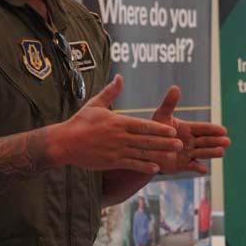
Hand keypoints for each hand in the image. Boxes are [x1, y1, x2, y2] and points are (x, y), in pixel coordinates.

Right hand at [54, 75, 182, 171]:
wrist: (64, 143)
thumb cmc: (80, 122)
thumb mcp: (95, 104)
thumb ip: (110, 92)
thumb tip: (119, 77)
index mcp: (117, 122)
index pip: (143, 125)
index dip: (159, 129)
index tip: (173, 130)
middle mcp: (119, 137)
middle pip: (146, 140)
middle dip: (165, 143)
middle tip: (181, 145)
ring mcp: (116, 150)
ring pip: (141, 153)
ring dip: (159, 155)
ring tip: (173, 156)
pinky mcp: (111, 162)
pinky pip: (131, 165)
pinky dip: (143, 167)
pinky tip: (156, 168)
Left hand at [150, 85, 230, 174]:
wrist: (147, 149)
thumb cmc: (156, 130)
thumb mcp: (161, 116)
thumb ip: (169, 103)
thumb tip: (175, 87)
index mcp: (188, 129)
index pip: (203, 128)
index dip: (213, 129)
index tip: (223, 130)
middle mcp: (191, 141)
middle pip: (206, 141)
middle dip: (216, 141)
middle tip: (227, 141)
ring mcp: (188, 154)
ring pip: (202, 153)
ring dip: (211, 153)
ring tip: (221, 153)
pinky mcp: (183, 165)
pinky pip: (192, 167)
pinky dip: (198, 169)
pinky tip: (204, 170)